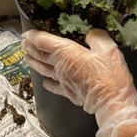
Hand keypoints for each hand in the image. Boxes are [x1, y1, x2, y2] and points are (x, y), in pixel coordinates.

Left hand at [22, 29, 136, 136]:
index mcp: (66, 52)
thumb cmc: (110, 75)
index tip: (27, 33)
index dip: (33, 36)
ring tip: (27, 58)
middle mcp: (60, 66)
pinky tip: (45, 83)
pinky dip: (48, 84)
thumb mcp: (107, 48)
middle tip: (23, 44)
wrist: (113, 103)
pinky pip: (55, 87)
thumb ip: (96, 37)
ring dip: (34, 63)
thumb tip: (90, 34)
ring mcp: (63, 81)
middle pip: (40, 56)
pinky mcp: (69, 93)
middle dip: (30, 49)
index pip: (44, 42)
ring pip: (44, 70)